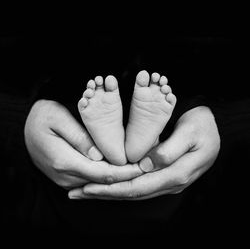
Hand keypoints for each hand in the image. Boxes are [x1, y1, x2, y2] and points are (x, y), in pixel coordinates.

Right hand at [24, 100, 141, 189]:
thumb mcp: (57, 118)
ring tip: (138, 166)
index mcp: (65, 161)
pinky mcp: (67, 177)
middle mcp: (66, 176)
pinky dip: (108, 175)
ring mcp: (66, 179)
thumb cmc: (41, 118)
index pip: (103, 173)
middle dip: (126, 176)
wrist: (24, 129)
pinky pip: (91, 180)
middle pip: (103, 181)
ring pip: (98, 183)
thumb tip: (98, 155)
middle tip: (147, 167)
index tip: (143, 167)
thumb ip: (78, 137)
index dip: (125, 172)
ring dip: (118, 176)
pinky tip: (120, 167)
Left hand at [69, 106, 219, 198]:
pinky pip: (139, 185)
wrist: (217, 129)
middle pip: (131, 193)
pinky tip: (107, 185)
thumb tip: (147, 165)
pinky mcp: (164, 176)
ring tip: (85, 191)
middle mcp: (169, 183)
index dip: (111, 188)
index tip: (88, 187)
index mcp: (175, 173)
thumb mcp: (191, 133)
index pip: (137, 186)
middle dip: (102, 194)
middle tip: (76, 193)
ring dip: (108, 192)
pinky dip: (120, 186)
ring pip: (133, 191)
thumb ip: (170, 150)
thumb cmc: (204, 127)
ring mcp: (166, 181)